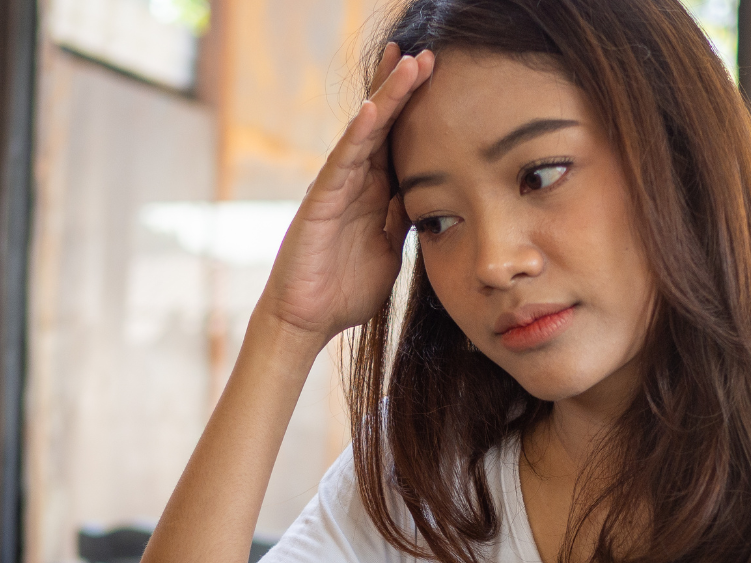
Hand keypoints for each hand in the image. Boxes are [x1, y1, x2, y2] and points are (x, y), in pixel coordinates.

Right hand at [255, 43, 435, 347]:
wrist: (309, 321)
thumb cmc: (346, 289)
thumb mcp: (392, 250)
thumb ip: (405, 219)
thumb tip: (431, 196)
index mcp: (375, 192)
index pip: (399, 140)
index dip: (417, 110)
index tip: (441, 77)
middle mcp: (356, 182)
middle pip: (382, 124)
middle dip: (402, 87)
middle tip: (426, 53)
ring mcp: (336, 188)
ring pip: (364, 133)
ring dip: (385, 97)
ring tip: (406, 63)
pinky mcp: (320, 202)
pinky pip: (340, 163)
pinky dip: (356, 136)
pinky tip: (371, 109)